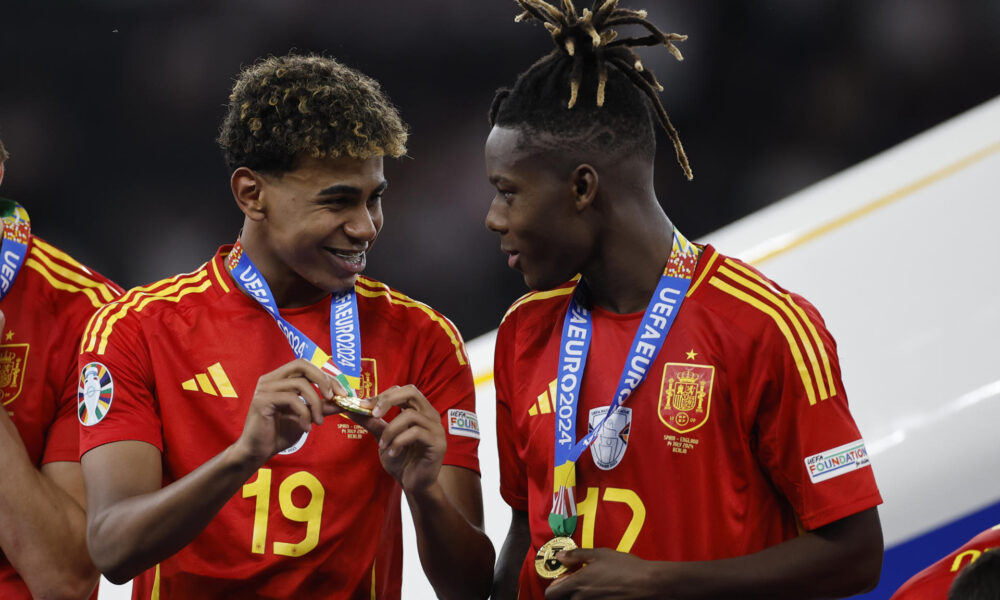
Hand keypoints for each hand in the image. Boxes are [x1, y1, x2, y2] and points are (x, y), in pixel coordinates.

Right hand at [233, 359, 344, 462]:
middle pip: (302, 365)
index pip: (306, 366)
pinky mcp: (262, 400)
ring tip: (319, 421)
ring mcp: (265, 388)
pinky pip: (292, 399)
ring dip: (316, 404)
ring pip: (300, 384)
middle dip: (323, 379)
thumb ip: (322, 407)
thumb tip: (343, 401)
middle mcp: (271, 379)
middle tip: (333, 397)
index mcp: (280, 378)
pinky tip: (306, 428)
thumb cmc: (279, 433)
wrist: (258, 451)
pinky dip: (304, 414)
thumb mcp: (306, 417)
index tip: (341, 393)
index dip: (326, 377)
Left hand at [348, 385, 445, 493]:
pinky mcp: (437, 443)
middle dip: (388, 400)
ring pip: (410, 415)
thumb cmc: (401, 460)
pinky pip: (416, 433)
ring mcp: (436, 428)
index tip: (365, 406)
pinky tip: (392, 453)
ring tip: (382, 445)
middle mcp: (430, 415)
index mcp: (419, 410)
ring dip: (391, 430)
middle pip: (411, 392)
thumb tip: (351, 409)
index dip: (384, 395)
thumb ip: (371, 422)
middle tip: (373, 414)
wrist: (414, 484)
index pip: (403, 390)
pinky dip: (399, 442)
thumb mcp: (383, 438)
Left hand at [545, 548, 663, 599]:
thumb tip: (560, 557)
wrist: (647, 584)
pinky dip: (590, 598)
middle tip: (576, 581)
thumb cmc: (624, 567)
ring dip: (578, 595)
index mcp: (576, 585)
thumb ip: (576, 556)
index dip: (554, 585)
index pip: (550, 594)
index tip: (563, 577)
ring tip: (590, 586)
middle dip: (565, 592)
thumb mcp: (599, 554)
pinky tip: (601, 591)